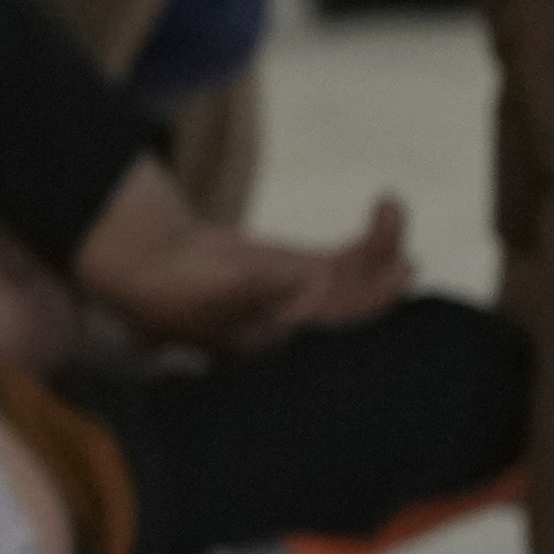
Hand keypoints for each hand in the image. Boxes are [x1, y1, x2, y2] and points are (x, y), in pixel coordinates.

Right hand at [70, 165, 413, 353]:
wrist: (154, 266)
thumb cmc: (173, 285)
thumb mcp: (218, 287)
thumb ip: (267, 288)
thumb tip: (317, 285)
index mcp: (282, 346)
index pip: (336, 333)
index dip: (368, 307)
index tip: (392, 274)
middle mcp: (302, 329)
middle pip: (358, 309)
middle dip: (383, 280)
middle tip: (399, 248)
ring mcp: (308, 300)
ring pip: (361, 281)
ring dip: (384, 249)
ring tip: (389, 207)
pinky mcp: (306, 273)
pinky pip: (350, 259)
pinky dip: (372, 239)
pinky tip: (385, 208)